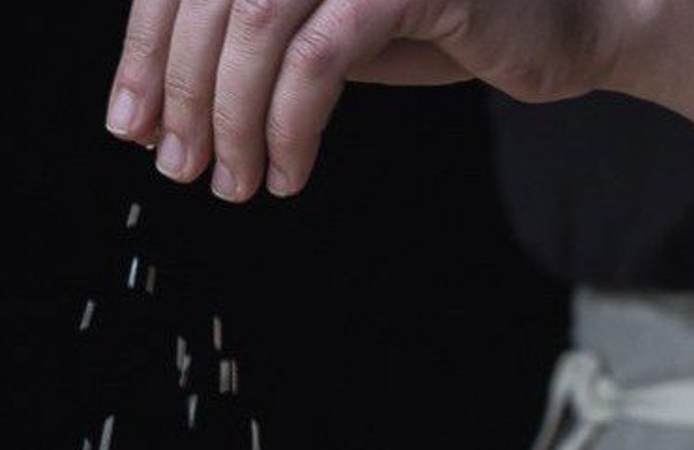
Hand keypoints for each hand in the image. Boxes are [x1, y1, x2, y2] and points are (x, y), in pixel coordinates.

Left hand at [106, 0, 636, 201]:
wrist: (565, 23)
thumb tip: (162, 104)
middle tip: (181, 168)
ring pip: (253, 24)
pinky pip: (319, 56)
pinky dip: (290, 124)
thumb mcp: (327, 29)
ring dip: (231, 116)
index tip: (128, 125)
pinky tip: (288, 172)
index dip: (144, 51)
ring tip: (234, 183)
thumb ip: (254, 46)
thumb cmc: (444, 25)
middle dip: (180, 94)